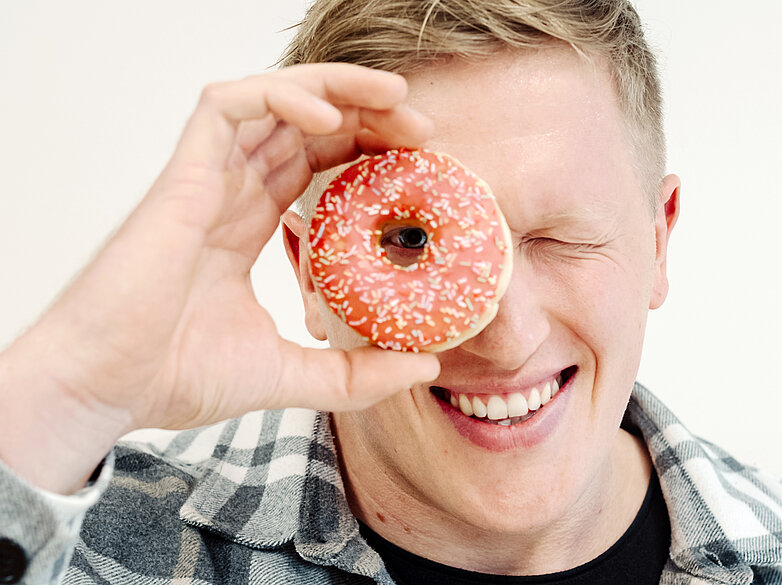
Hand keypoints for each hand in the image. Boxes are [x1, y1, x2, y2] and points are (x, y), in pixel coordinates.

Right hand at [0, 64, 438, 492]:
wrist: (102, 390)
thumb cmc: (172, 378)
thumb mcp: (289, 375)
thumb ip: (353, 373)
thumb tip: (424, 368)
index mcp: (247, 225)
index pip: (314, 164)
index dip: (366, 151)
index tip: (419, 164)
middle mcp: (228, 192)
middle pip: (304, 125)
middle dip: (366, 113)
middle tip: (422, 129)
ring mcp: (205, 179)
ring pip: (273, 100)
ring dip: (337, 88)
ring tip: (396, 100)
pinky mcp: (183, 175)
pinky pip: (229, 106)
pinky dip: (281, 96)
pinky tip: (330, 116)